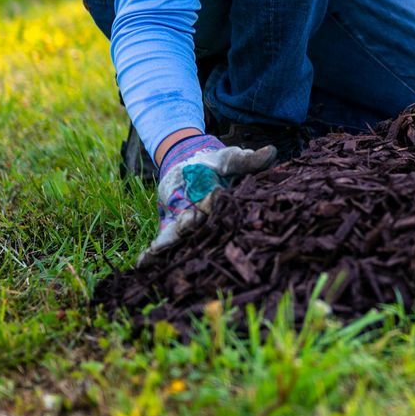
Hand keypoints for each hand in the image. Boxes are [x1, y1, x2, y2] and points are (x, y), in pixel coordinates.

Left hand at [144, 134, 276, 256]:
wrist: (189, 162)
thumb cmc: (216, 162)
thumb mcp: (231, 158)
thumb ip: (248, 160)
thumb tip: (271, 152)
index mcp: (225, 205)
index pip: (224, 210)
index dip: (218, 206)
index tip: (213, 196)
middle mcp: (208, 219)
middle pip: (202, 228)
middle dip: (193, 227)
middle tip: (187, 222)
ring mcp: (189, 224)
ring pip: (182, 237)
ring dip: (172, 242)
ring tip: (158, 251)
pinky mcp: (171, 225)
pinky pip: (164, 240)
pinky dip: (154, 251)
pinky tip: (143, 263)